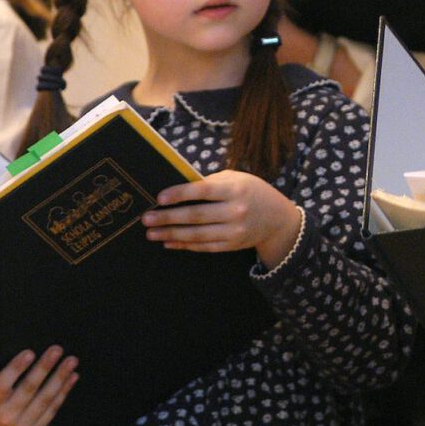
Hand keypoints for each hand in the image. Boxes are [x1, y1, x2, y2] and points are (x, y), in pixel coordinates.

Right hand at [0, 347, 77, 425]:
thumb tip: (9, 342)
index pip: (3, 385)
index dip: (16, 369)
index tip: (30, 352)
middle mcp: (5, 416)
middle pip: (28, 389)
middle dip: (44, 368)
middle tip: (57, 349)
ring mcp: (21, 425)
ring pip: (44, 399)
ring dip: (60, 378)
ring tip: (72, 360)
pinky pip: (52, 409)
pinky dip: (64, 392)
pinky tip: (74, 376)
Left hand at [144, 170, 302, 268]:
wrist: (277, 219)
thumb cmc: (251, 192)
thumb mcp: (237, 178)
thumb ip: (211, 182)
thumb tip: (179, 188)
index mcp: (236, 190)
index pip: (203, 191)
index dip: (180, 194)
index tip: (159, 197)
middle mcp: (235, 211)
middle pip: (196, 216)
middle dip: (168, 218)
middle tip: (146, 218)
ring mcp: (234, 231)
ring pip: (197, 235)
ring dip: (171, 234)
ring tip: (151, 232)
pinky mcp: (232, 246)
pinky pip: (204, 247)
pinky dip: (184, 245)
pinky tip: (169, 242)